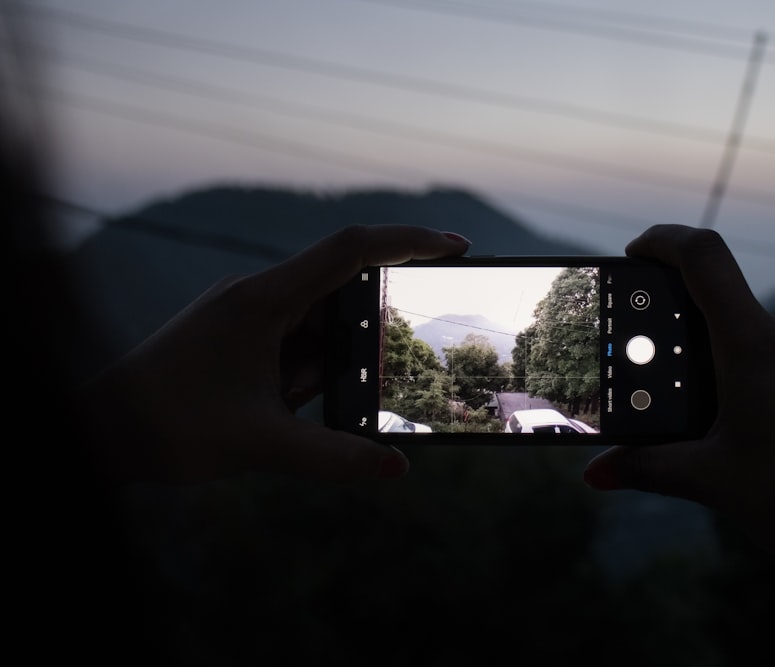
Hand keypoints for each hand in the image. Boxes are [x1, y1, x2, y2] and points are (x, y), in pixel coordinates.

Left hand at [78, 225, 469, 483]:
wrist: (96, 431)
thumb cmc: (166, 427)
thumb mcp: (261, 445)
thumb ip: (335, 457)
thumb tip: (399, 467)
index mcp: (263, 299)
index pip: (350, 249)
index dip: (409, 241)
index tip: (457, 247)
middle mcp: (256, 295)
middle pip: (337, 296)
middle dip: (358, 339)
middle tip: (341, 383)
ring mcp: (245, 316)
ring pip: (314, 329)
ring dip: (321, 370)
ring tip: (281, 408)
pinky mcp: (237, 338)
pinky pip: (291, 347)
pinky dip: (301, 376)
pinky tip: (277, 409)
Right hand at [583, 225, 774, 644]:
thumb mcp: (710, 481)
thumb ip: (645, 467)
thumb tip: (594, 474)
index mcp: (755, 347)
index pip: (704, 257)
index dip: (664, 240)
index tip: (637, 251)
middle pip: (733, 312)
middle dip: (696, 340)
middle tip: (677, 385)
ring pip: (771, 344)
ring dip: (741, 368)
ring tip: (731, 427)